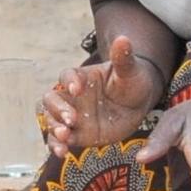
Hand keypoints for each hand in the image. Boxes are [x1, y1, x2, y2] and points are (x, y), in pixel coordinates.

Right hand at [41, 33, 166, 156]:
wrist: (138, 104)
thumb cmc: (132, 81)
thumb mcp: (130, 70)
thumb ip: (123, 58)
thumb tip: (123, 38)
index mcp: (81, 77)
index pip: (66, 76)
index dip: (69, 81)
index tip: (78, 88)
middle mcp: (71, 97)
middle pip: (51, 99)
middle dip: (57, 109)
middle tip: (71, 119)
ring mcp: (72, 116)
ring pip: (51, 121)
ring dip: (54, 128)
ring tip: (65, 136)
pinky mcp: (76, 135)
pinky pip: (60, 141)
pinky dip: (56, 146)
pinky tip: (62, 153)